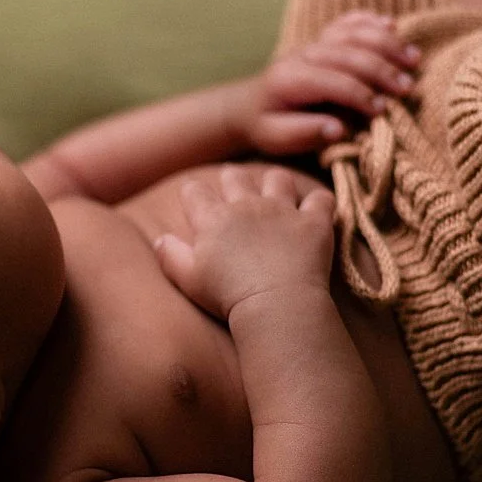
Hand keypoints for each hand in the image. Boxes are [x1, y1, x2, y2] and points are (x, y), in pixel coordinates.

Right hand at [153, 165, 335, 319]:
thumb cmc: (227, 297)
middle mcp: (246, 205)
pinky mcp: (313, 222)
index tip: (196, 205)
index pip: (194, 190)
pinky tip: (316, 212)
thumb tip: (160, 239)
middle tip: (236, 195)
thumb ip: (170, 256)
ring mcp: (282, 210)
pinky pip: (321, 198)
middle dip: (232, 180)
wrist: (275, 305)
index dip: (193, 195)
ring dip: (276, 184)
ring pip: (278, 178)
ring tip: (277, 198)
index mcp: (212, 218)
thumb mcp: (188, 280)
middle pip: (235, 176)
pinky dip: (319, 202)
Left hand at [238, 11, 420, 154]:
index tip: (382, 110)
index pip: (332, 81)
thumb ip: (305, 133)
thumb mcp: (276, 138)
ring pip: (352, 33)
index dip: (359, 94)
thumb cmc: (267, 125)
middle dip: (381, 69)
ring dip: (386, 43)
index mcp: (290, 79)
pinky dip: (370, 20)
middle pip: (348, 53)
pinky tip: (392, 24)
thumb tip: (339, 128)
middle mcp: (303, 55)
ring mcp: (314, 43)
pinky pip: (347, 21)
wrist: (249, 104)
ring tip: (414, 59)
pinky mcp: (322, 39)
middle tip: (408, 88)